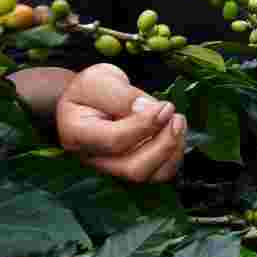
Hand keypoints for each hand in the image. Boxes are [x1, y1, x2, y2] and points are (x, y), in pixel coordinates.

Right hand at [56, 63, 185, 182]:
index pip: (115, 140)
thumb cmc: (91, 89)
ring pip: (149, 176)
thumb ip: (122, 95)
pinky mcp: (132, 167)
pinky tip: (176, 131)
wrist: (88, 100)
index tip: (165, 106)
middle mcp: (94, 159)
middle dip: (163, 144)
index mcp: (77, 134)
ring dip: (172, 151)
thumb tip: (149, 110)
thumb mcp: (100, 80)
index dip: (145, 125)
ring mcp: (113, 168)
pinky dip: (174, 155)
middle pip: (134, 169)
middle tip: (176, 116)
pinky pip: (158, 173)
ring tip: (178, 121)